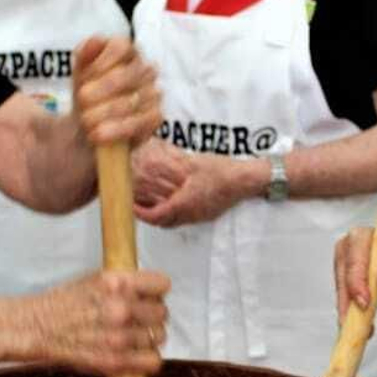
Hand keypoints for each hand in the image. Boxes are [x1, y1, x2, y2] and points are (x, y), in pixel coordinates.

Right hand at [30, 269, 170, 375]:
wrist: (36, 327)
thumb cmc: (63, 303)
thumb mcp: (94, 279)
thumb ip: (124, 282)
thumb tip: (150, 289)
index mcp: (117, 283)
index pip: (162, 285)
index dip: (156, 292)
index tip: (149, 297)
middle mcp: (121, 307)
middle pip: (162, 312)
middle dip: (152, 316)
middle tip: (139, 320)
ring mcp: (119, 336)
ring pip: (159, 337)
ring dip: (149, 338)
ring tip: (133, 338)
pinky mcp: (114, 360)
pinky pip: (152, 361)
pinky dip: (148, 359)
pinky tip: (136, 355)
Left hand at [72, 36, 160, 147]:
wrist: (88, 126)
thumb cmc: (87, 93)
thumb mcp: (79, 73)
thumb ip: (85, 55)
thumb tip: (94, 41)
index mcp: (127, 52)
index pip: (121, 47)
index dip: (100, 62)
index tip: (83, 79)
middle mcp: (145, 69)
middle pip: (125, 75)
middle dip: (99, 91)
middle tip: (81, 102)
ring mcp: (153, 93)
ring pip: (131, 101)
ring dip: (103, 113)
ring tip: (85, 123)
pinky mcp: (155, 117)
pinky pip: (139, 122)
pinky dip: (115, 130)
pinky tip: (98, 134)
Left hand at [133, 150, 254, 227]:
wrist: (247, 181)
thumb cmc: (223, 171)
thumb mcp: (195, 162)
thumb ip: (176, 162)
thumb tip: (158, 152)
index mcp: (185, 203)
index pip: (156, 215)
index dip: (140, 213)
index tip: (130, 206)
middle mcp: (191, 214)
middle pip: (163, 223)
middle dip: (147, 216)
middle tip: (137, 206)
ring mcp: (200, 216)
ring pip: (174, 222)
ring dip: (161, 216)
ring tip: (151, 204)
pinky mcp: (207, 215)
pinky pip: (185, 219)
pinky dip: (174, 214)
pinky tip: (173, 202)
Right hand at [333, 226, 376, 322]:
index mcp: (360, 236)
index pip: (354, 260)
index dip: (357, 283)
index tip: (365, 303)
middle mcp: (347, 249)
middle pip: (343, 279)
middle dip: (349, 303)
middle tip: (359, 327)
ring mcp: (345, 265)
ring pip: (343, 291)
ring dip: (351, 312)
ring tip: (365, 332)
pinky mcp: (348, 279)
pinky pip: (347, 297)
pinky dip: (354, 313)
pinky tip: (364, 328)